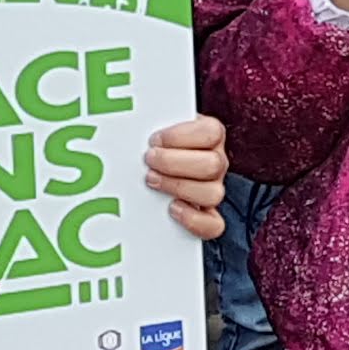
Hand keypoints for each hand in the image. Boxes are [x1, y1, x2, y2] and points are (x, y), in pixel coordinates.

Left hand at [145, 115, 233, 239]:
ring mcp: (213, 189)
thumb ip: (154, 124)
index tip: (154, 139)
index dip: (181, 136)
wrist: (159, 167)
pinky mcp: (207, 215)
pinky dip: (193, 220)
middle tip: (149, 160)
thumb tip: (132, 127)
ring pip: (213, 194)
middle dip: (174, 163)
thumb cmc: (158, 144)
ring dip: (178, 187)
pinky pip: (214, 225)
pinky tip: (172, 208)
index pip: (211, 133)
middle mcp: (217, 162)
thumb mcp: (162, 129)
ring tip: (152, 181)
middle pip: (212, 164)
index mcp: (211, 135)